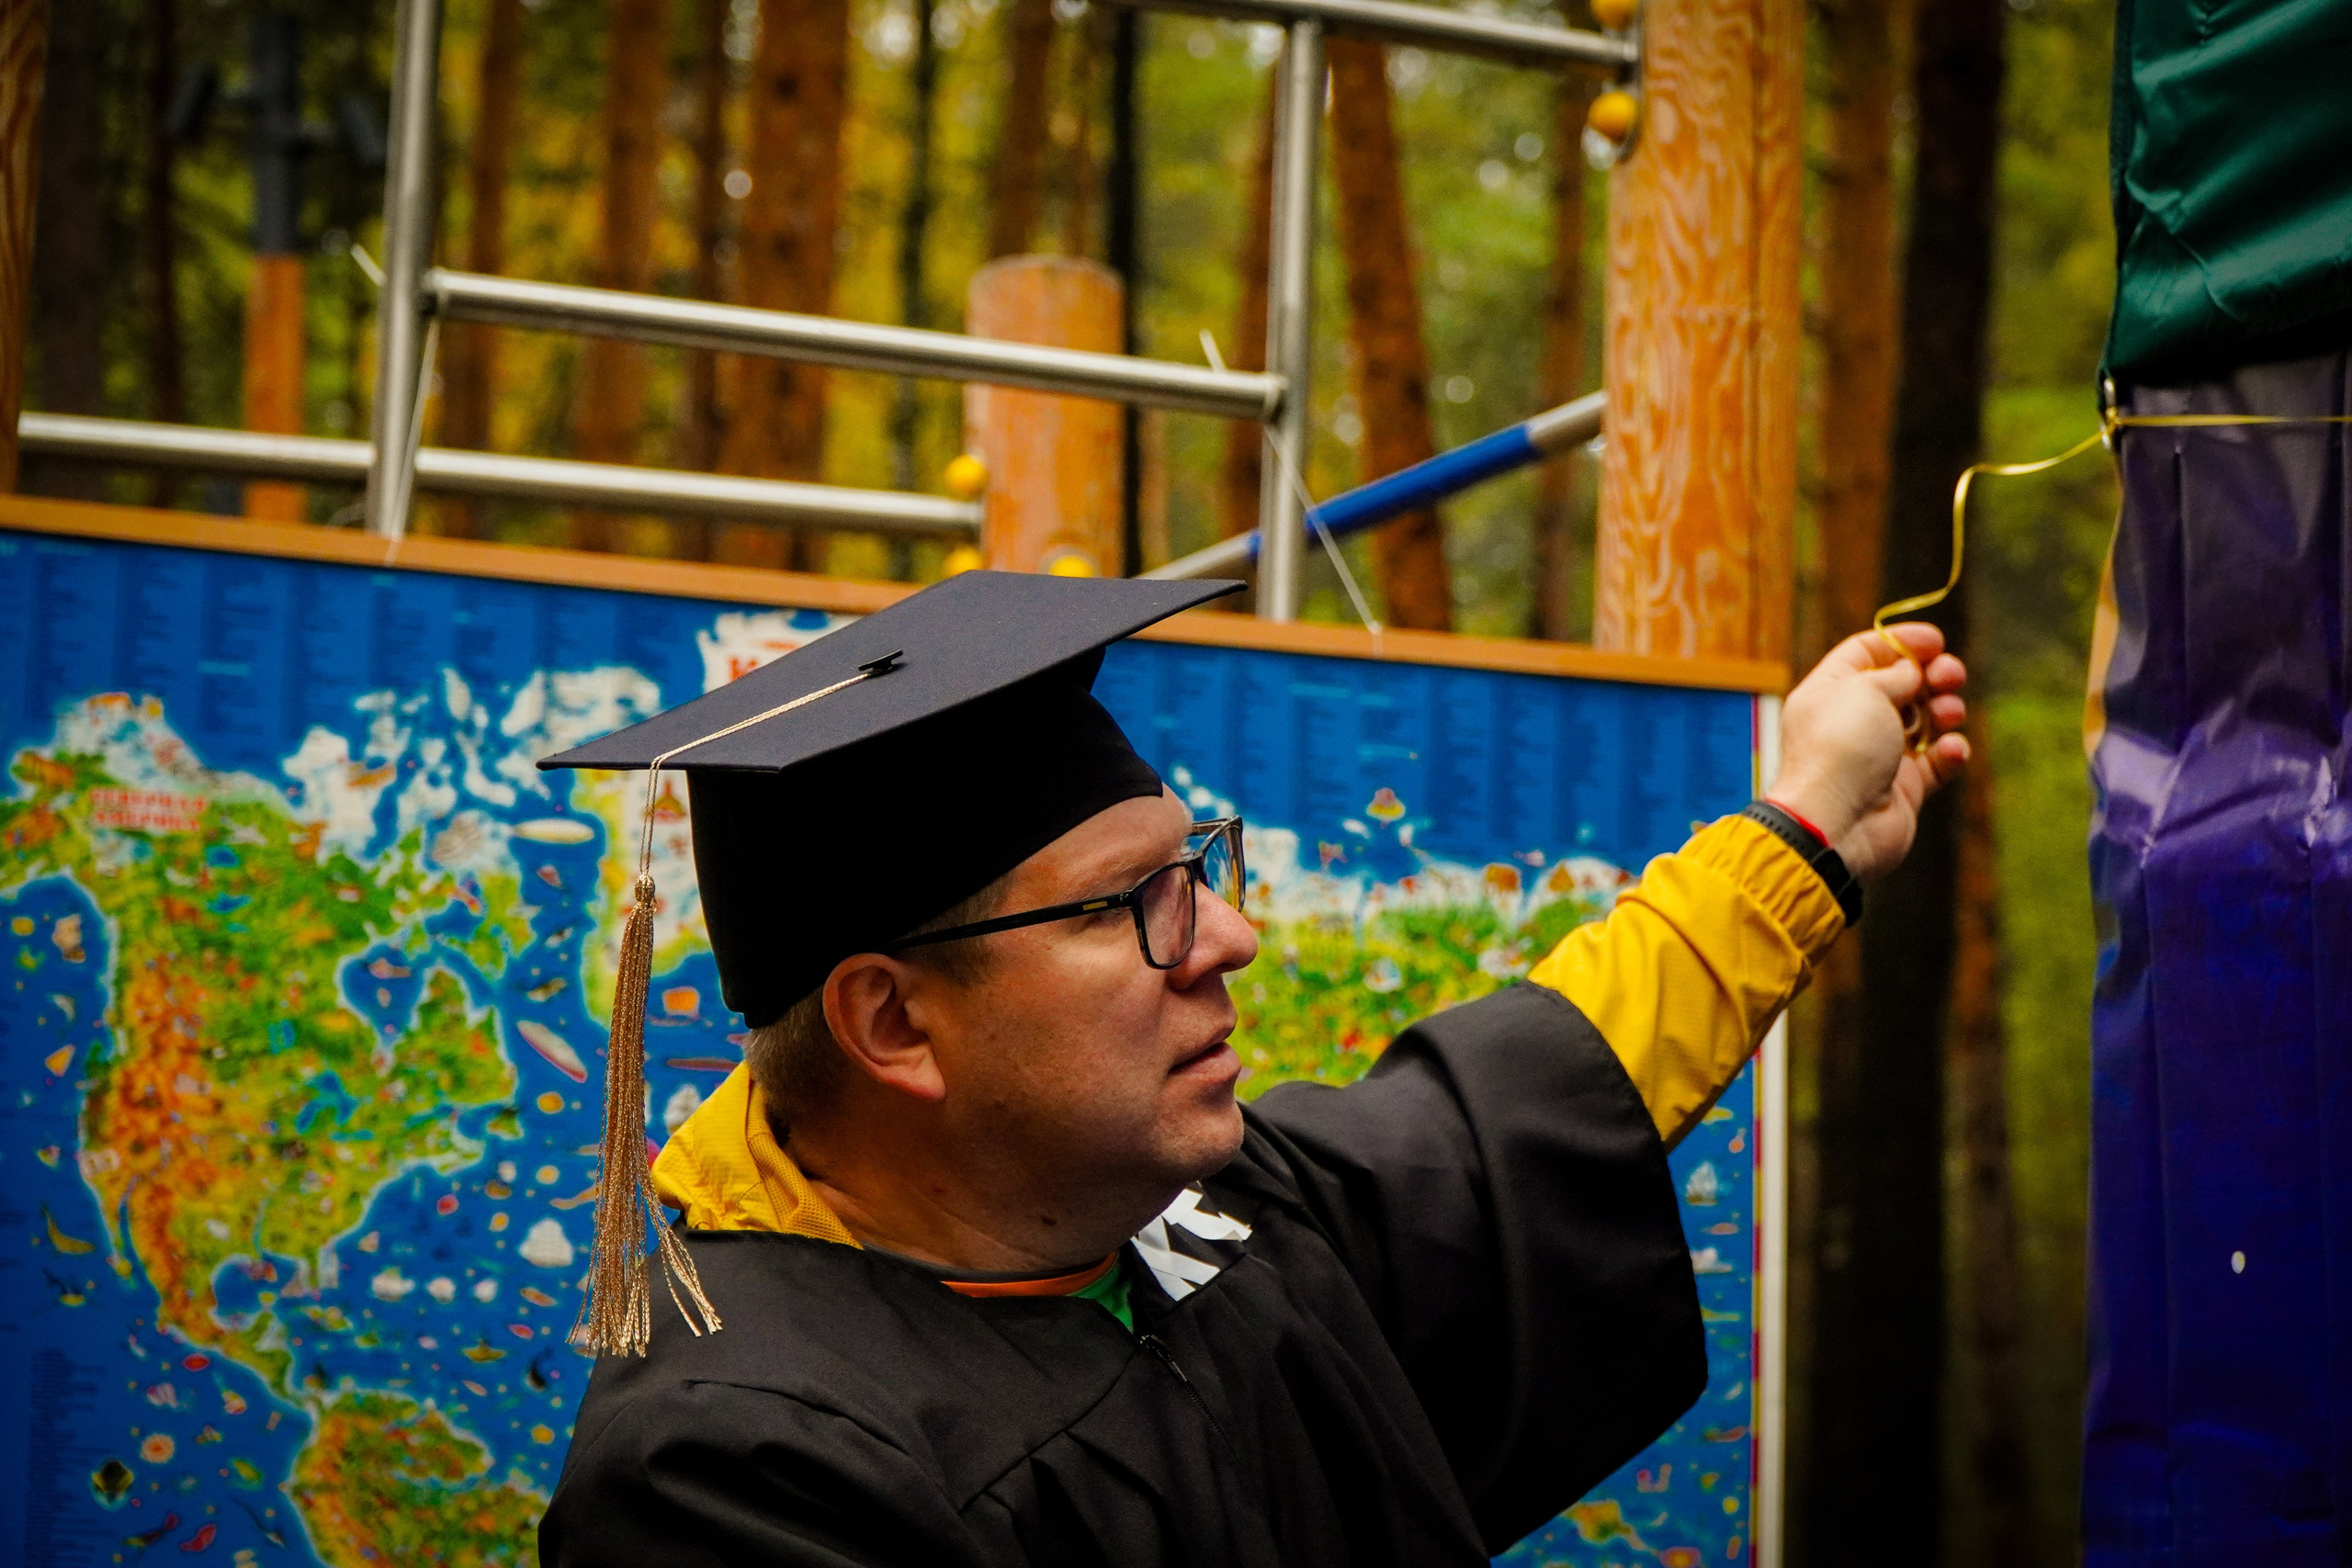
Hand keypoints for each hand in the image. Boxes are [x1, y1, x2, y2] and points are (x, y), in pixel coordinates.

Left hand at [1764, 623, 1968, 885]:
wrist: (1837, 824)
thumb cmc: (1841, 750)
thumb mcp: (1864, 690)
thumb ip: (1894, 674)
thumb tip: (1912, 673)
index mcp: (1828, 692)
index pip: (1866, 653)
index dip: (1902, 642)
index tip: (1936, 641)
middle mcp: (1851, 722)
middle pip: (1901, 686)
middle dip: (1932, 675)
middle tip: (1951, 675)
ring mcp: (1877, 756)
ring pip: (1923, 722)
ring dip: (1944, 711)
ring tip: (1949, 713)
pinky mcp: (1902, 788)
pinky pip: (1935, 763)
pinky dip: (1949, 753)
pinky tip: (1952, 749)